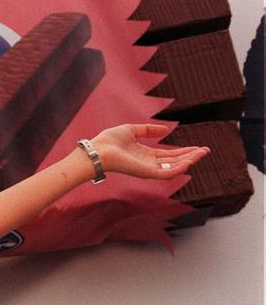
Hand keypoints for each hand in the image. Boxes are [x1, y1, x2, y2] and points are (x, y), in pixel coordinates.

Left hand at [90, 124, 208, 179]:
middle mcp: (148, 164)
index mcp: (145, 155)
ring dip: (189, 161)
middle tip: (206, 151)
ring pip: (173, 168)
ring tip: (202, 153)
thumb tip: (165, 131)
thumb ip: (148, 130)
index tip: (197, 147)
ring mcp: (147, 169)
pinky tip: (190, 161)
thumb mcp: (132, 130)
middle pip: (174, 162)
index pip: (168, 155)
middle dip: (190, 156)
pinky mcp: (146, 173)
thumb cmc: (109, 141)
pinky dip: (179, 168)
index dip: (183, 151)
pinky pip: (167, 174)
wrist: (98, 150)